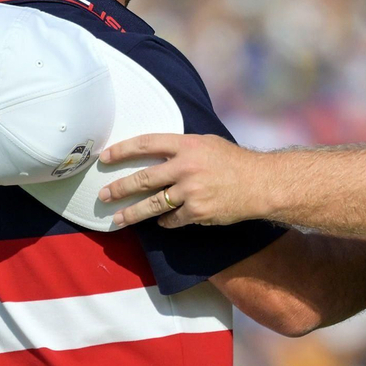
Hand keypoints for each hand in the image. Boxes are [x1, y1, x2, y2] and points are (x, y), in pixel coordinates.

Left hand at [97, 134, 268, 228]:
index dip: (122, 150)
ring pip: (152, 205)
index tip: (105, 157)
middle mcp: (186, 167)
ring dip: (132, 213)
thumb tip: (155, 153)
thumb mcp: (207, 143)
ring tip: (118, 219)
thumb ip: (182, 148)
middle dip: (119, 188)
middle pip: (143, 178)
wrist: (261, 183)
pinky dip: (165, 221)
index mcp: (187, 144)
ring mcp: (191, 191)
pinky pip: (172, 219)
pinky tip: (161, 222)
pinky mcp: (197, 211)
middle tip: (104, 195)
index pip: (146, 143)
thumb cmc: (235, 162)